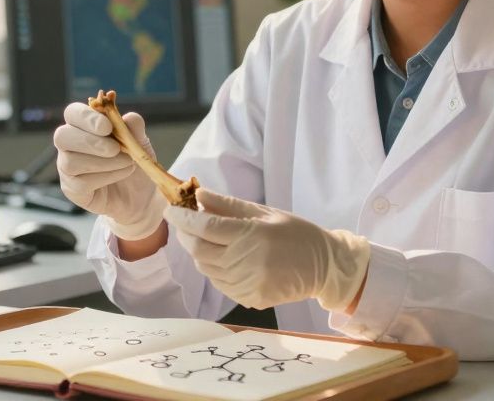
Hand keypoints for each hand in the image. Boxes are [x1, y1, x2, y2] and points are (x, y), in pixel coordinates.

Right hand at [54, 102, 165, 239]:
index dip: (86, 117)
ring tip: (127, 162)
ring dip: (102, 162)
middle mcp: (70, 144)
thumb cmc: (133, 160)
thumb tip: (130, 118)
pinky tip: (121, 174)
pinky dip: (104, 177)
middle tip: (115, 148)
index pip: (72, 113)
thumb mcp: (140, 142)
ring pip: (70, 162)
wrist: (141, 194)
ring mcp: (67, 168)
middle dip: (90, 141)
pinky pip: (80, 183)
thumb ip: (134, 129)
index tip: (107, 127)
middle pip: (62, 136)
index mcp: (83, 125)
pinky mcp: (72, 189)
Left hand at [163, 188, 369, 310]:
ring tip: (202, 237)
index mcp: (251, 235)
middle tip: (181, 221)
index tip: (170, 209)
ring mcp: (246, 284)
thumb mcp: (264, 213)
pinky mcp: (248, 299)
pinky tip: (221, 257)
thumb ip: (229, 205)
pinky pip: (219, 283)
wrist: (323, 267)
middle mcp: (245, 262)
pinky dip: (213, 268)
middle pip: (198, 250)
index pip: (204, 226)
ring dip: (197, 251)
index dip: (182, 218)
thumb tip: (198, 194)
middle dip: (185, 234)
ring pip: (205, 268)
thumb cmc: (295, 233)